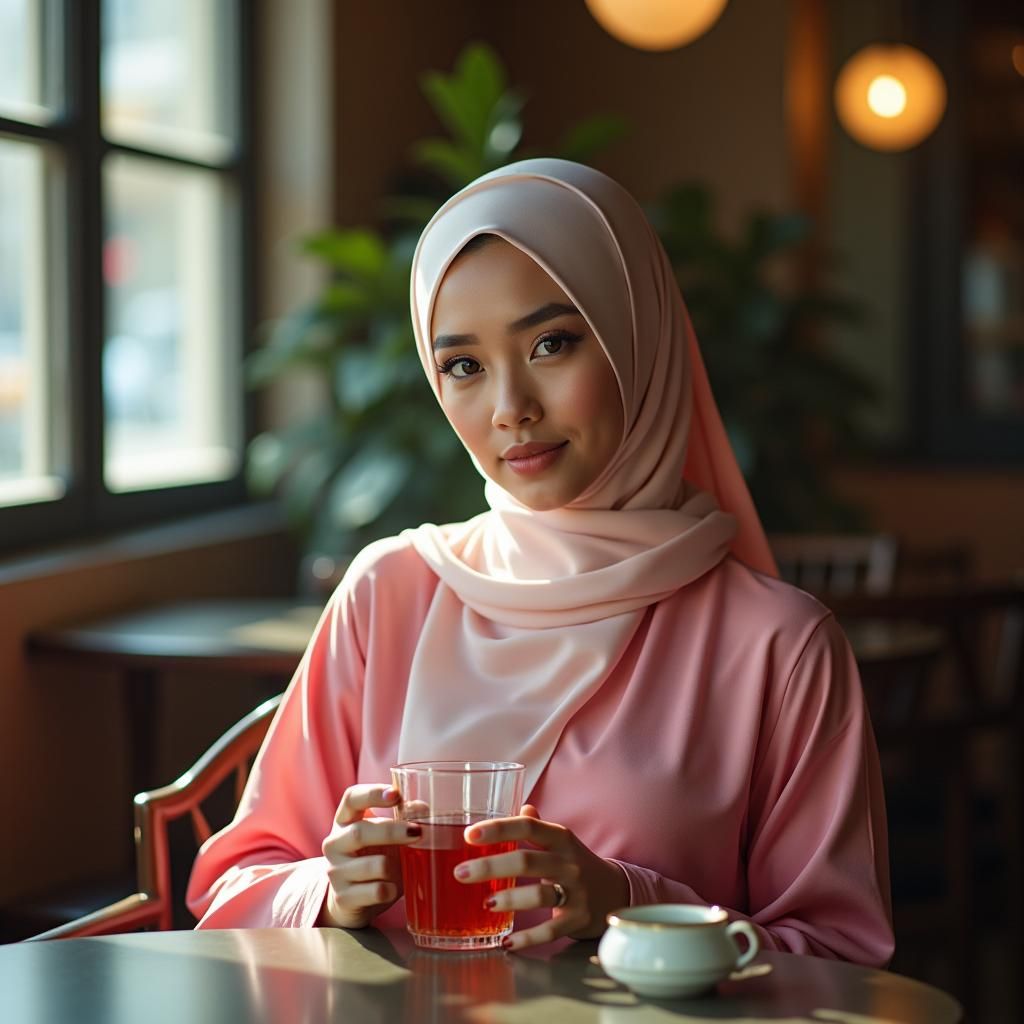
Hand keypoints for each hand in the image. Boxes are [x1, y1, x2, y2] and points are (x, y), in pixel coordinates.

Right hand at [318, 783, 420, 929]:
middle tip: (417, 832)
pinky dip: (390, 889)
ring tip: (404, 867)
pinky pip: (375, 891)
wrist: (353, 900)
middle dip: (392, 832)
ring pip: (372, 865)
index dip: (372, 793)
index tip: (396, 794)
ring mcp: (335, 871)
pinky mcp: (343, 897)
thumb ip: (403, 818)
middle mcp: (334, 843)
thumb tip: (423, 808)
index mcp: (345, 820)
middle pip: (359, 832)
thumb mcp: (386, 836)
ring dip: (394, 865)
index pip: (351, 798)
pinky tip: (392, 888)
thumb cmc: (374, 858)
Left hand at [457, 804, 628, 950]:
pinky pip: (551, 930)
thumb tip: (519, 805)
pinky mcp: (578, 919)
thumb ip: (537, 825)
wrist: (615, 892)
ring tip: (485, 904)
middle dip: (491, 866)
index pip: (528, 827)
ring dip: (510, 899)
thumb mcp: (560, 841)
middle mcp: (569, 862)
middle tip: (461, 873)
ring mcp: (576, 891)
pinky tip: (507, 941)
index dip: (499, 829)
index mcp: (560, 838)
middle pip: (527, 861)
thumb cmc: (576, 863)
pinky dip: (529, 938)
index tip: (469, 834)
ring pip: (540, 895)